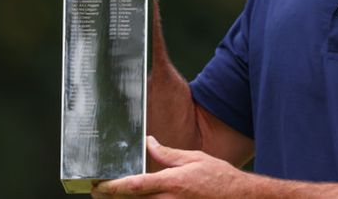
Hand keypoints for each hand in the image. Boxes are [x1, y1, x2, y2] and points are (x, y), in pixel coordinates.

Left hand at [92, 136, 251, 198]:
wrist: (239, 198)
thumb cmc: (219, 179)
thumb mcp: (194, 159)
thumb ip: (168, 154)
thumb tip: (150, 143)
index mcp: (171, 183)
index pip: (134, 186)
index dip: (113, 186)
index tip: (99, 184)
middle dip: (112, 196)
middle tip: (98, 189)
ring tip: (113, 193)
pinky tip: (136, 197)